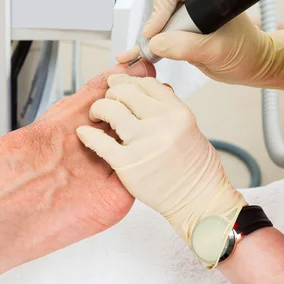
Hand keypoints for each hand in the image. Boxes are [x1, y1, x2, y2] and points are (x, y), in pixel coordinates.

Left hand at [76, 74, 245, 267]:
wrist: (200, 200)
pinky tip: (83, 134)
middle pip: (126, 92)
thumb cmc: (195, 169)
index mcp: (177, 112)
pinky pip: (100, 142)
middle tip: (107, 102)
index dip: (128, 82)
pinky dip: (88, 135)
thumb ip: (167, 107)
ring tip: (96, 116)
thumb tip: (143, 88)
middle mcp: (162, 123)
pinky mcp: (128, 164)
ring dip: (98, 109)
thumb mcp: (189, 127)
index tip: (119, 85)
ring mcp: (144, 142)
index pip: (146, 83)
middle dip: (112, 93)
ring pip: (110, 110)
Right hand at [117, 0, 283, 91]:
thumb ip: (187, 46)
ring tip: (140, 56)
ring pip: (157, 24)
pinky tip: (138, 56)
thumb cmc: (245, 53)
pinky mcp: (181, 32)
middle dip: (154, 29)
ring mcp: (187, 17)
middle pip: (161, 7)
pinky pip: (160, 37)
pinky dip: (150, 48)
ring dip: (149, 41)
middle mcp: (195, 1)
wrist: (252, 67)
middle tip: (150, 49)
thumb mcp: (217, 51)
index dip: (159, 11)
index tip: (154, 34)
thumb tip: (156, 44)